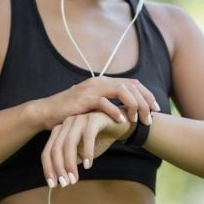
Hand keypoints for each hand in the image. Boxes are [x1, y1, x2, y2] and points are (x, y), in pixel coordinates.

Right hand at [34, 76, 158, 129]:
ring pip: (121, 91)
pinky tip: (122, 121)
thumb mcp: (94, 105)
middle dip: (144, 102)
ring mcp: (92, 89)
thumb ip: (110, 103)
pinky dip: (115, 111)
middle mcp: (100, 81)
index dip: (147, 95)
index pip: (133, 83)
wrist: (48, 111)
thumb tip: (129, 111)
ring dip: (134, 105)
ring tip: (138, 120)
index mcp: (105, 82)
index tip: (156, 108)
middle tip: (150, 118)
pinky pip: (104, 103)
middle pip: (131, 86)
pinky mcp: (84, 99)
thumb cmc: (72, 112)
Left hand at [40, 111, 131, 187]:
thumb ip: (71, 161)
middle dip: (59, 168)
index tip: (53, 185)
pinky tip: (89, 164)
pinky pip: (87, 137)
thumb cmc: (99, 139)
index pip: (48, 151)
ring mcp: (79, 119)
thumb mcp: (82, 153)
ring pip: (69, 143)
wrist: (118, 125)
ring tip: (75, 178)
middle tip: (66, 183)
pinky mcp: (93, 118)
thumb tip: (60, 179)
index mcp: (60, 130)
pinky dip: (87, 152)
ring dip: (70, 163)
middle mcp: (67, 123)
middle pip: (56, 148)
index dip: (49, 169)